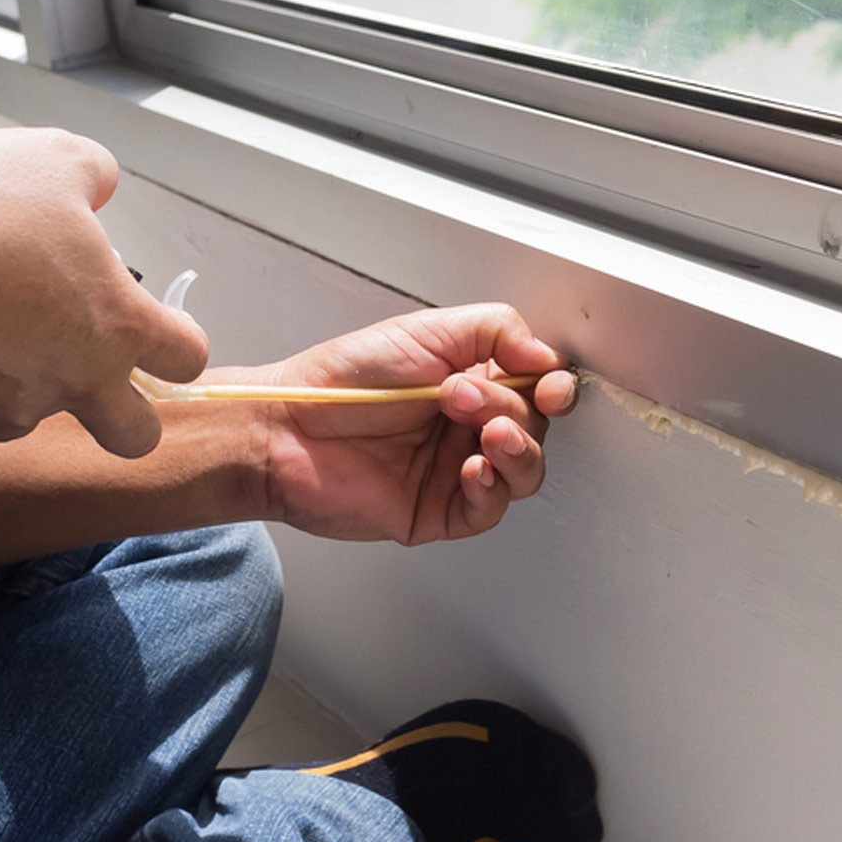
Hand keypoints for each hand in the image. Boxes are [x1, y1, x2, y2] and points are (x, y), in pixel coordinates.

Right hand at [0, 128, 207, 456]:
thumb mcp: (56, 159)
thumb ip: (93, 177)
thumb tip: (96, 190)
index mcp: (121, 326)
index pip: (188, 359)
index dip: (181, 340)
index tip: (164, 323)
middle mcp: (77, 380)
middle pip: (135, 436)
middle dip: (128, 414)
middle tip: (101, 371)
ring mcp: (12, 406)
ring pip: (38, 416)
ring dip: (29, 384)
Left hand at [250, 303, 577, 543]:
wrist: (288, 427)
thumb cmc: (344, 378)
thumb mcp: (426, 330)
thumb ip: (496, 330)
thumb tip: (546, 356)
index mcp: (472, 381)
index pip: (537, 388)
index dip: (553, 388)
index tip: (550, 385)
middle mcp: (468, 426)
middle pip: (535, 427)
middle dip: (511, 409)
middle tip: (462, 396)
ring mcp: (456, 470)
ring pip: (524, 472)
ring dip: (518, 451)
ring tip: (486, 434)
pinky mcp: (439, 511)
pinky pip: (490, 510)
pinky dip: (492, 489)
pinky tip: (473, 468)